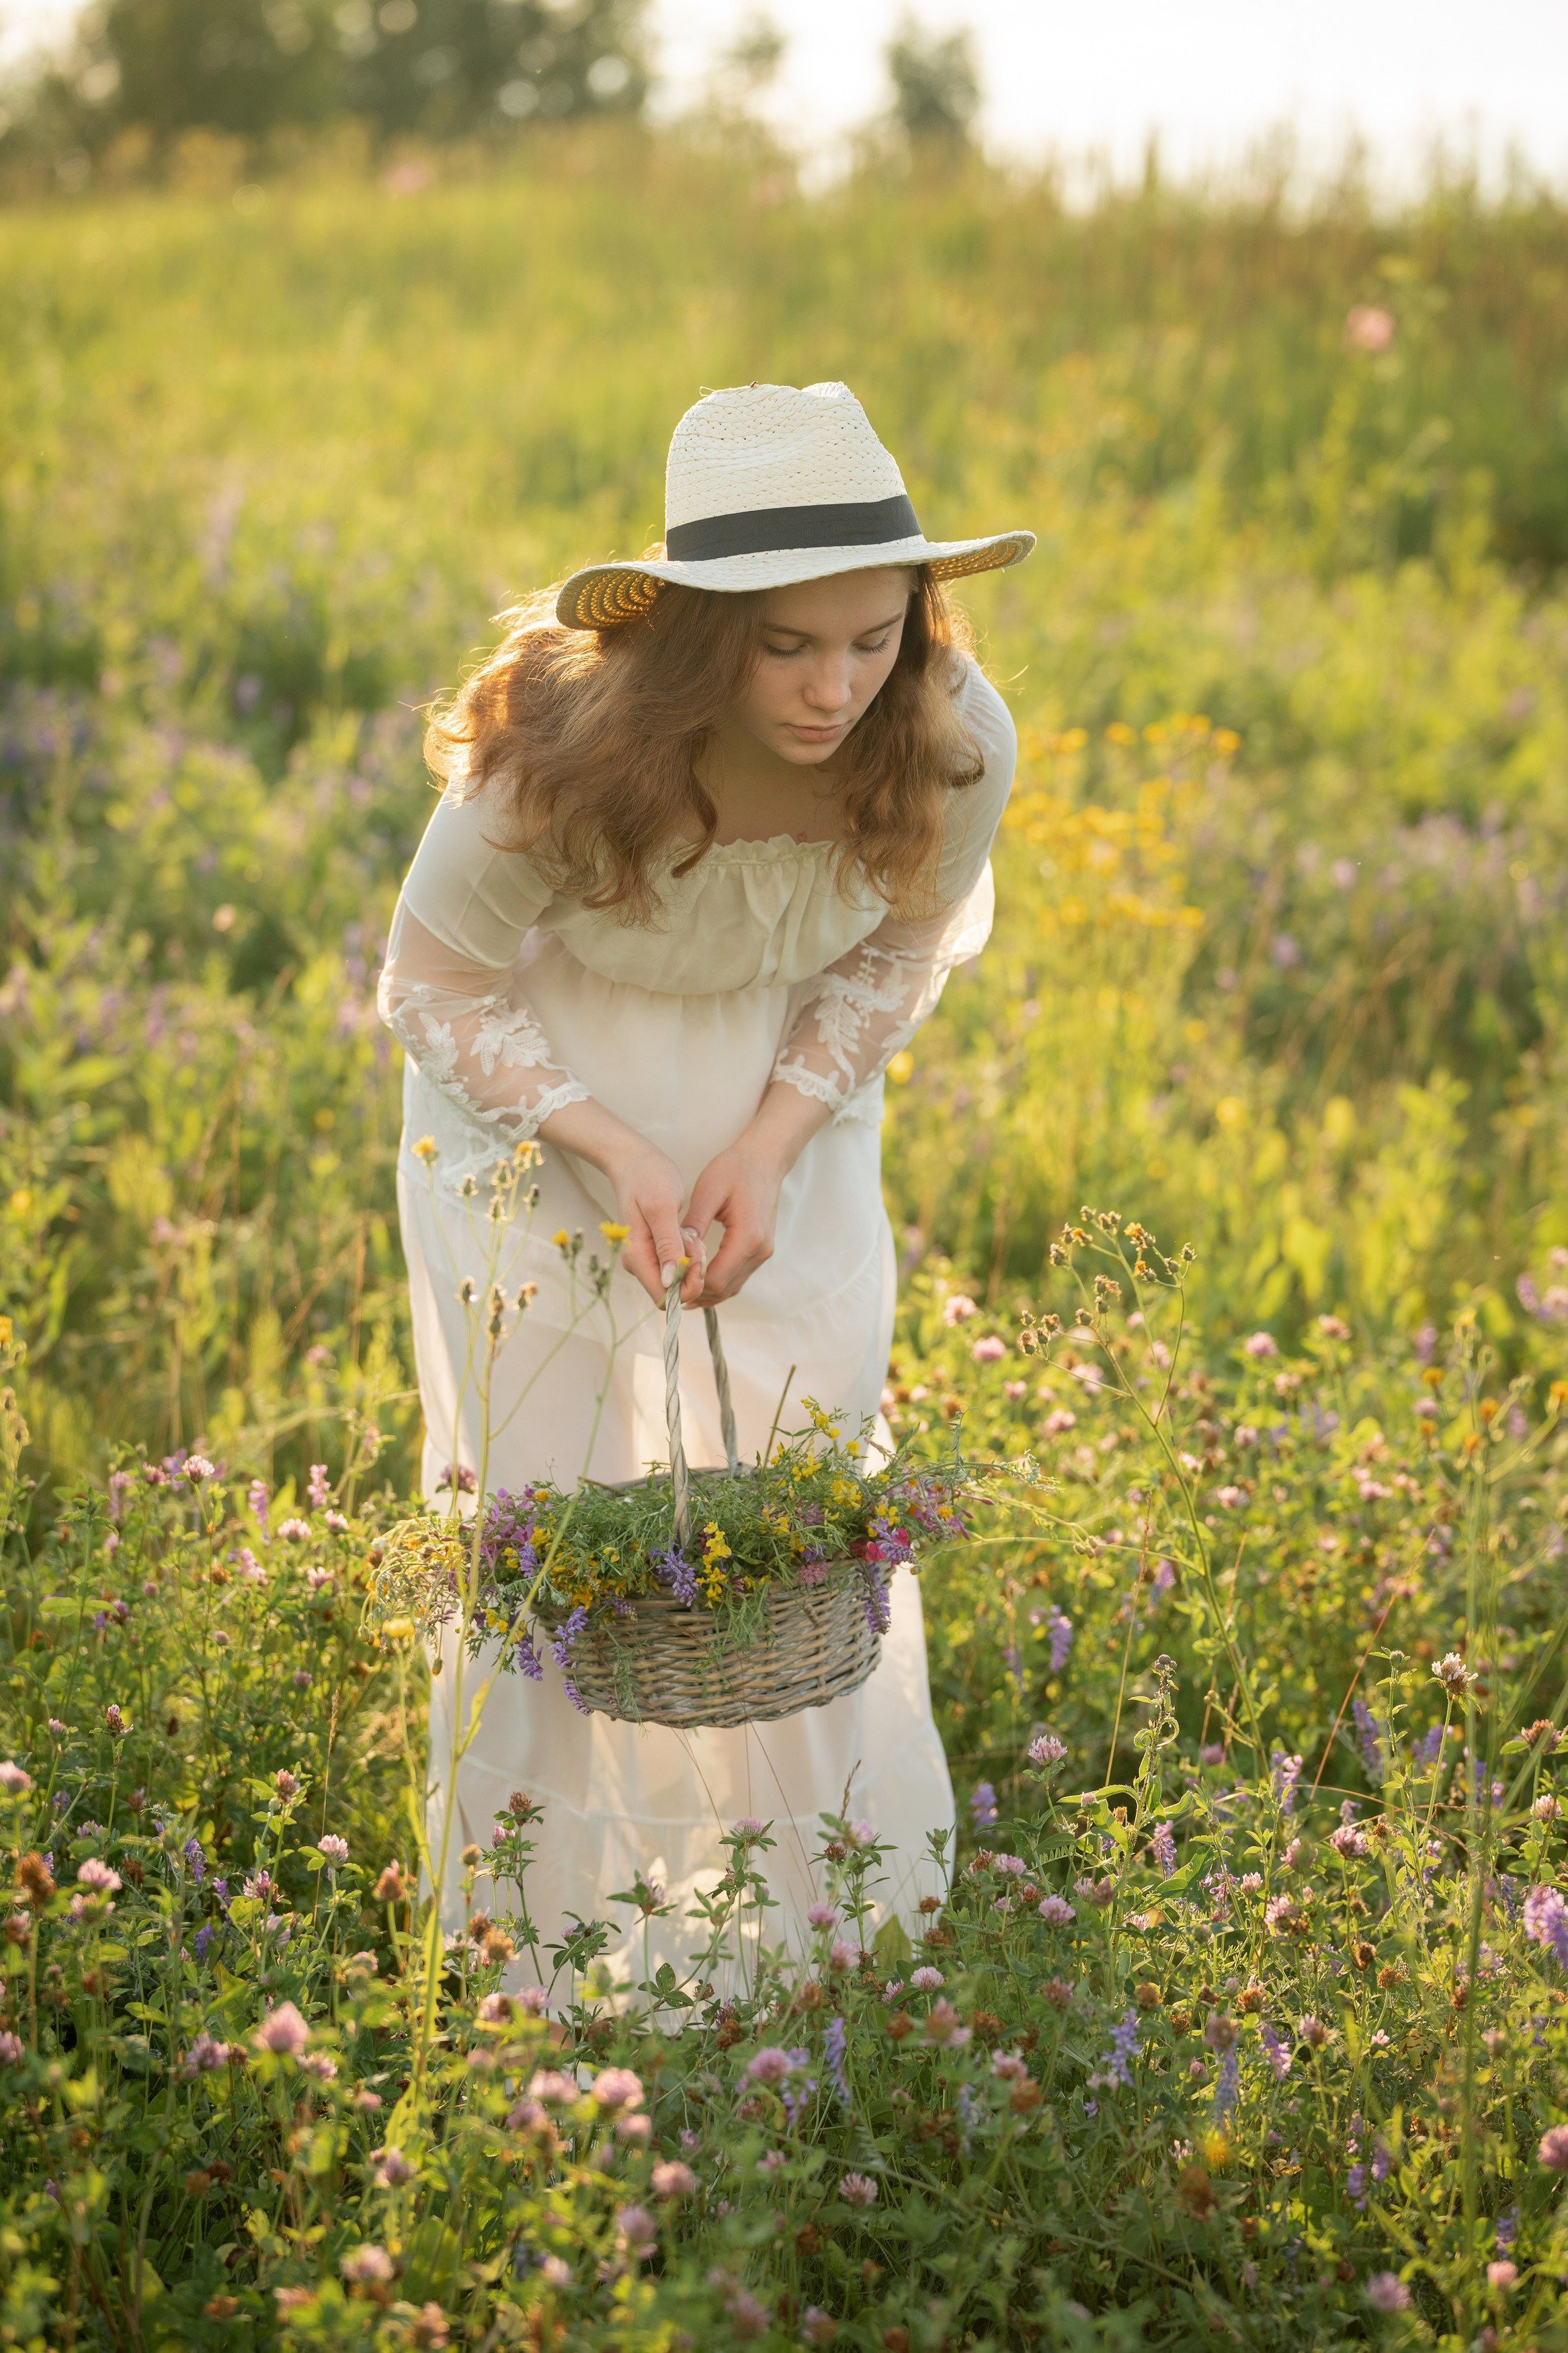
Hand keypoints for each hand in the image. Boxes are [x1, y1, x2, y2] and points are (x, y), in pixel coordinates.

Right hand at [536, 1098, 703, 1307]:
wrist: (633, 1160)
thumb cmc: (647, 1177)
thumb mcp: (662, 1207)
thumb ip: (667, 1244)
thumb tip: (671, 1281)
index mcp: (636, 1257)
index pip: (664, 1297)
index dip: (688, 1285)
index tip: (700, 1256)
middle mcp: (638, 1264)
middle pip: (673, 1292)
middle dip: (693, 1273)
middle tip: (698, 1242)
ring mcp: (645, 1259)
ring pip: (677, 1280)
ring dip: (692, 1264)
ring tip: (694, 1236)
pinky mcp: (654, 1252)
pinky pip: (676, 1267)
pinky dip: (689, 1256)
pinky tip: (691, 1236)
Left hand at [685, 1081, 832, 1304]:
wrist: (764, 1159)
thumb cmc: (735, 1170)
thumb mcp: (707, 1193)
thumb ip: (693, 1225)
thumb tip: (676, 1252)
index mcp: (748, 1237)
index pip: (717, 1280)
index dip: (691, 1285)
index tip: (669, 1280)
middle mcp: (760, 1251)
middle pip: (724, 1290)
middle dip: (696, 1293)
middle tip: (668, 1290)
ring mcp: (763, 1253)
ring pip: (732, 1288)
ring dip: (707, 1292)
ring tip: (679, 1287)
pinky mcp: (761, 1250)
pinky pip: (738, 1277)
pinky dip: (718, 1283)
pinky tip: (698, 1278)